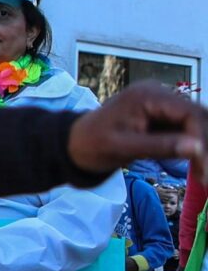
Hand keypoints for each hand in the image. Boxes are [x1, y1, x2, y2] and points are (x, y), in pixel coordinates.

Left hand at [67, 83, 207, 178]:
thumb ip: (160, 146)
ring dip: (203, 149)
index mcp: (147, 96)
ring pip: (198, 125)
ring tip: (203, 176)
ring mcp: (162, 105)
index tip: (204, 169)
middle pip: (199, 117)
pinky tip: (198, 169)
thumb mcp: (123, 148)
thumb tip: (197, 147)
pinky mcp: (163, 117)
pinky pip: (189, 131)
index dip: (203, 140)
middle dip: (206, 146)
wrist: (75, 144)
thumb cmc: (92, 144)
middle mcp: (159, 94)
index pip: (190, 114)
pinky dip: (195, 149)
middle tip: (206, 176)